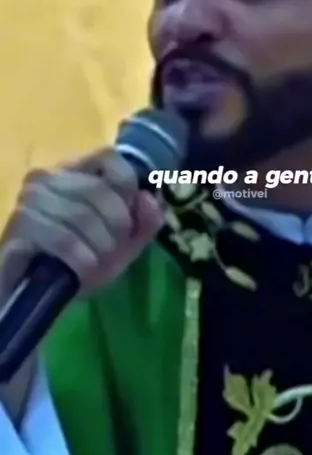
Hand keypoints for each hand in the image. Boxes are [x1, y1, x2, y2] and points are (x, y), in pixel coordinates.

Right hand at [0, 148, 163, 303]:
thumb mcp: (122, 245)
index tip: (130, 219)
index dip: (128, 187)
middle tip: (114, 252)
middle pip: (99, 190)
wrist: (36, 297)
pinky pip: (63, 239)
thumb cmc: (79, 263)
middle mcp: (46, 178)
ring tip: (98, 265)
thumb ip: (144, 222)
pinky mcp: (17, 229)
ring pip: (82, 216)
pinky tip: (84, 271)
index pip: (109, 157)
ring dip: (100, 248)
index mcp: (73, 171)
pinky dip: (82, 260)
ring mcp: (28, 202)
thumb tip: (150, 199)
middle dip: (117, 228)